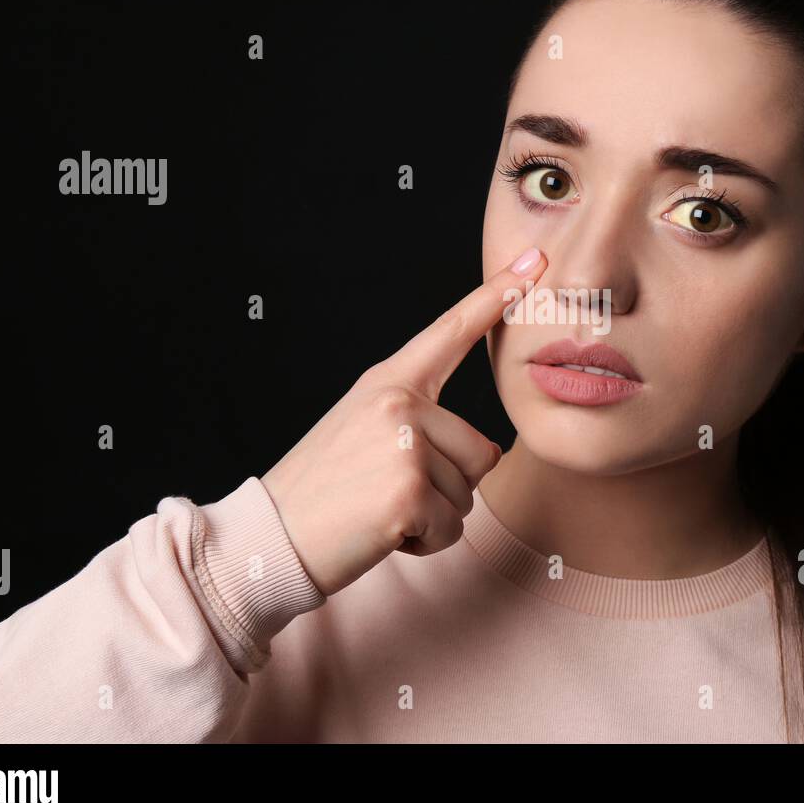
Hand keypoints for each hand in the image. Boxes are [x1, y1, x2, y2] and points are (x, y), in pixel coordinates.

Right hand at [260, 247, 546, 596]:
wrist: (268, 537)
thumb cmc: (322, 492)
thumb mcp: (363, 431)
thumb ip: (417, 421)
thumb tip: (486, 451)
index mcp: (387, 383)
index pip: (450, 332)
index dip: (495, 297)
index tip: (535, 260)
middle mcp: (398, 402)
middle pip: (480, 451)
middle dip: (445, 487)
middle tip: (384, 490)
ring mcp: (404, 443)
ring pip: (467, 493)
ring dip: (432, 516)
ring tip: (378, 509)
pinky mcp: (408, 490)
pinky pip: (452, 527)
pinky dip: (424, 542)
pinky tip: (380, 531)